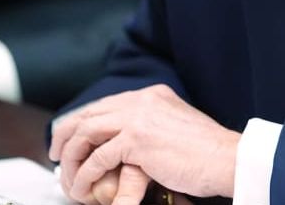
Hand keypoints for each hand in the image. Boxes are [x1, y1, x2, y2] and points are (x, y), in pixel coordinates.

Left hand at [50, 85, 238, 202]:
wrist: (228, 158)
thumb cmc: (208, 153)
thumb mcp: (175, 128)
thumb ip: (152, 127)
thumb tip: (127, 144)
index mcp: (152, 95)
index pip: (105, 104)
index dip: (82, 122)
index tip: (71, 139)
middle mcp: (142, 100)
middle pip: (89, 113)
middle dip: (66, 135)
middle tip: (56, 155)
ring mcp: (138, 117)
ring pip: (86, 132)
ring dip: (71, 158)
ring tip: (67, 178)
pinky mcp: (136, 139)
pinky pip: (97, 157)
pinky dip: (85, 175)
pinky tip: (84, 188)